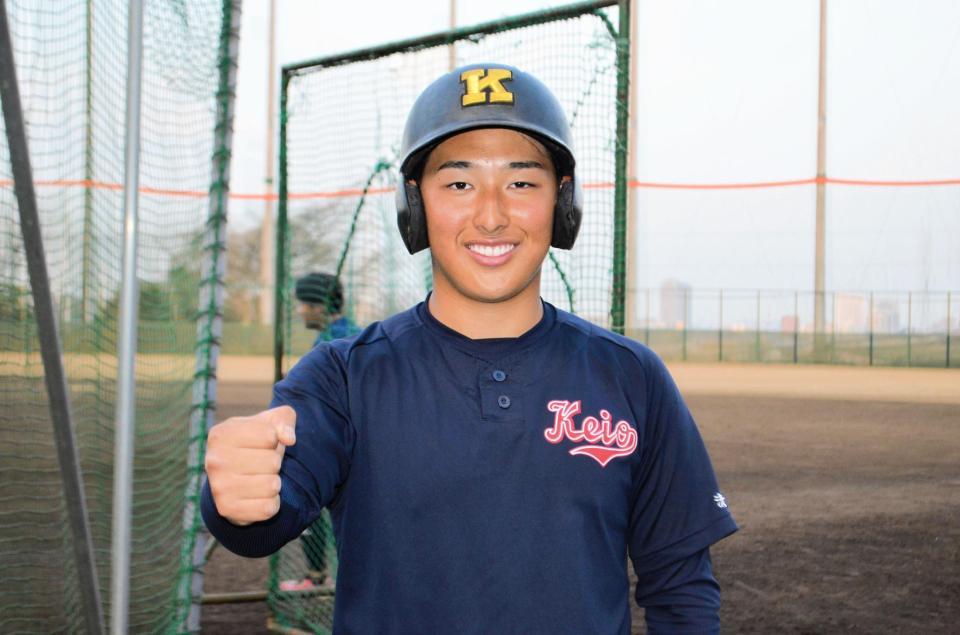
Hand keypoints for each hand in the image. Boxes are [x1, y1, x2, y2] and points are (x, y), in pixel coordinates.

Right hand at [205, 405, 296, 525]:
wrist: (235, 477)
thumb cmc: (256, 444)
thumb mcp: (271, 423)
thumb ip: (284, 421)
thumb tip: (289, 439)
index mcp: (221, 434)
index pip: (271, 436)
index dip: (274, 439)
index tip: (262, 442)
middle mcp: (215, 461)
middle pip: (273, 462)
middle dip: (274, 463)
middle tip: (261, 464)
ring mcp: (219, 487)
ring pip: (272, 485)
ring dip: (274, 483)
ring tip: (260, 478)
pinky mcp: (227, 510)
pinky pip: (268, 508)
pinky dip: (271, 502)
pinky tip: (257, 496)